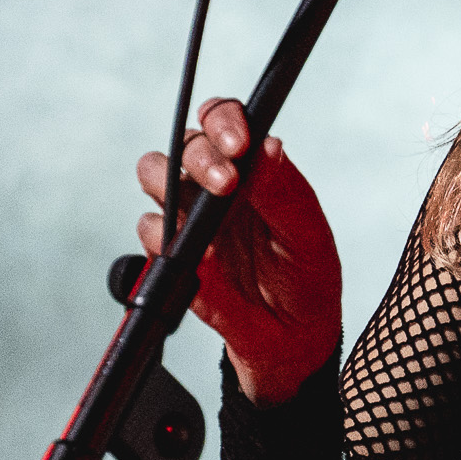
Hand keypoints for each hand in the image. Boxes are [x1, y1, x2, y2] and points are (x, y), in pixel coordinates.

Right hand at [136, 98, 344, 404]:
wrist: (292, 339)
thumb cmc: (306, 278)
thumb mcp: (308, 235)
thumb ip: (285, 192)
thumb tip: (268, 146)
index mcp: (251, 168)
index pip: (224, 120)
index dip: (224, 120)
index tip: (240, 143)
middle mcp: (214, 184)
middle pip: (185, 142)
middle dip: (202, 156)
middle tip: (228, 183)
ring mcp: (189, 216)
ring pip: (153, 173)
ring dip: (170, 183)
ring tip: (207, 212)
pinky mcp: (173, 254)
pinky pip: (151, 232)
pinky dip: (167, 236)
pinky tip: (198, 255)